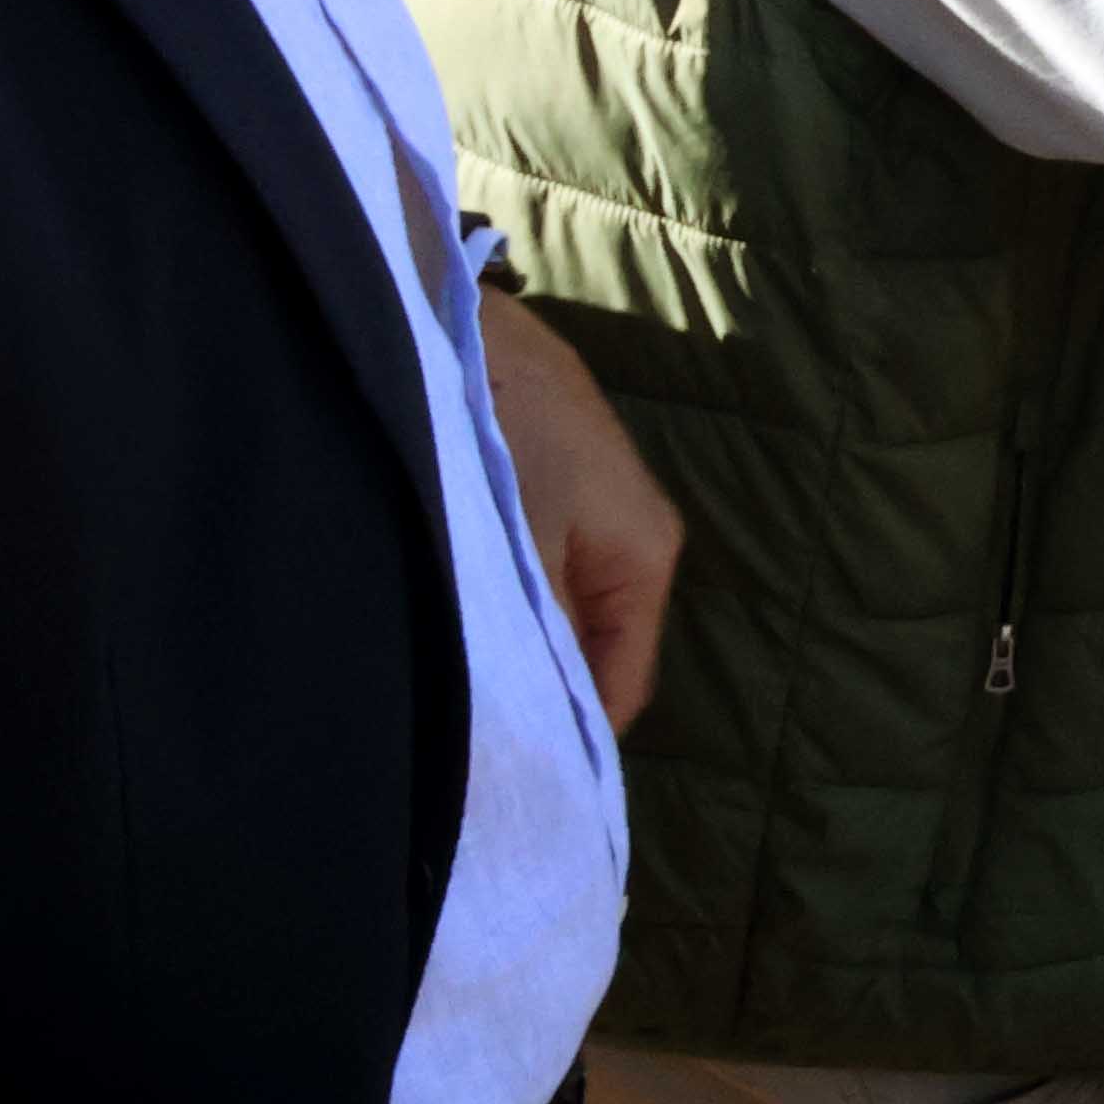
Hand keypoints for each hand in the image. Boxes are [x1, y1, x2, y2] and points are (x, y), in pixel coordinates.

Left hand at [480, 286, 684, 726]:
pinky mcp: (557, 483)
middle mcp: (638, 540)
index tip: (512, 777)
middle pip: (596, 648)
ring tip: (458, 669)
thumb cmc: (502, 440)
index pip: (623, 686)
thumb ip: (542, 641)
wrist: (459, 327)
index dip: (574, 738)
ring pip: (566, 607)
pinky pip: (544, 567)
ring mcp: (598, 509)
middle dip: (543, 685)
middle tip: (471, 725)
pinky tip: (460, 598)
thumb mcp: (521, 555)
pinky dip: (509, 590)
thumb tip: (549, 723)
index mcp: (645, 559)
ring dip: (520, 636)